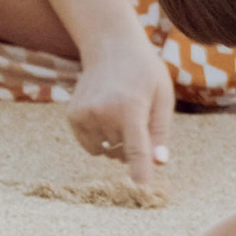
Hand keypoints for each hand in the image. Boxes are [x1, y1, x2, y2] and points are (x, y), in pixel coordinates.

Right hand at [66, 28, 174, 175]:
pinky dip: (99, 140)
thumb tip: (159, 163)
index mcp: (130, 108)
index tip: (141, 188)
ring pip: (106, 152)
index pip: (136, 148)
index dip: (140, 171)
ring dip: (116, 143)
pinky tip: (105, 116)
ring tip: (121, 114)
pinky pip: (90, 147)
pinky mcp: (73, 116)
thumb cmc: (144, 73)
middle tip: (137, 116)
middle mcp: (104, 113)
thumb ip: (160, 132)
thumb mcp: (162, 97)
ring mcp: (84, 115)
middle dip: (133, 145)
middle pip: (123, 153)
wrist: (110, 47)